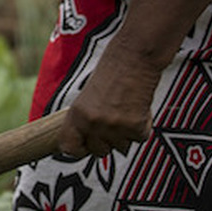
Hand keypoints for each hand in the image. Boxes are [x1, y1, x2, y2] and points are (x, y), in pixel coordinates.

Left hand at [56, 39, 162, 157]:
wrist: (133, 59)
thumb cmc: (110, 74)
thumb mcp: (87, 97)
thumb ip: (85, 121)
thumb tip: (86, 145)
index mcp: (76, 115)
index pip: (70, 148)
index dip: (78, 149)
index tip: (84, 146)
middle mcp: (93, 123)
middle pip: (99, 152)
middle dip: (106, 141)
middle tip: (113, 119)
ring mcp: (115, 127)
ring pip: (121, 147)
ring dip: (125, 134)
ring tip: (125, 109)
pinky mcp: (136, 128)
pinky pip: (139, 139)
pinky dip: (142, 126)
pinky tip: (138, 108)